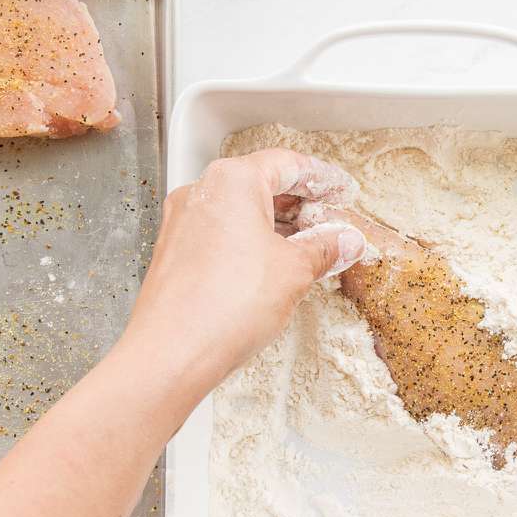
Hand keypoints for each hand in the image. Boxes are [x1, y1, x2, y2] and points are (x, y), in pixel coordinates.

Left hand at [126, 148, 366, 382]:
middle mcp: (202, 192)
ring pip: (239, 211)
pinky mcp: (175, 251)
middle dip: (299, 204)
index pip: (286, 163)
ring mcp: (183, 222)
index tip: (341, 192)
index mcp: (233, 181)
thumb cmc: (228, 304)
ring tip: (307, 250)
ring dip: (275, 226)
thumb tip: (345, 241)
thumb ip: (324, 248)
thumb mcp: (294, 271)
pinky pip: (220, 234)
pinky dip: (249, 243)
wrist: (172, 352)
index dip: (321, 179)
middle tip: (330, 223)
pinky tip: (271, 268)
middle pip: (260, 184)